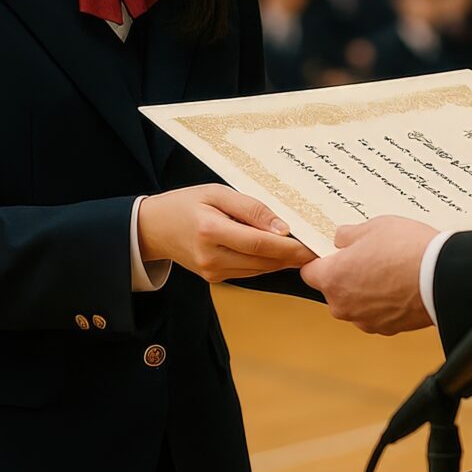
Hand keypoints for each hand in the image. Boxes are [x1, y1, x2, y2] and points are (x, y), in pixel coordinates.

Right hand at [137, 185, 316, 283]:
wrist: (154, 228)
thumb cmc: (186, 204)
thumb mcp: (217, 193)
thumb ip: (251, 208)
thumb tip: (282, 227)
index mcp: (211, 231)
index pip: (260, 243)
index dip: (290, 246)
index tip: (313, 244)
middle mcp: (212, 257)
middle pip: (264, 260)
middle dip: (293, 256)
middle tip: (317, 247)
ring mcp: (212, 272)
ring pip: (260, 270)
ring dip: (283, 261)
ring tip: (304, 248)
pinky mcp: (215, 278)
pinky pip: (250, 272)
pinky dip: (267, 263)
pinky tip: (279, 252)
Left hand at [300, 217, 436, 334]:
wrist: (443, 276)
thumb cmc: (407, 250)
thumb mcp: (373, 227)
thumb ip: (348, 235)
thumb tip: (341, 239)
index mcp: (333, 279)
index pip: (309, 272)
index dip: (321, 260)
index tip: (333, 253)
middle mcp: (344, 306)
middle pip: (334, 290)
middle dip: (347, 275)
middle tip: (369, 256)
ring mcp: (366, 320)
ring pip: (356, 303)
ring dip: (366, 290)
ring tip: (390, 270)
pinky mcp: (388, 329)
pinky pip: (377, 313)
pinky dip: (384, 303)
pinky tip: (401, 285)